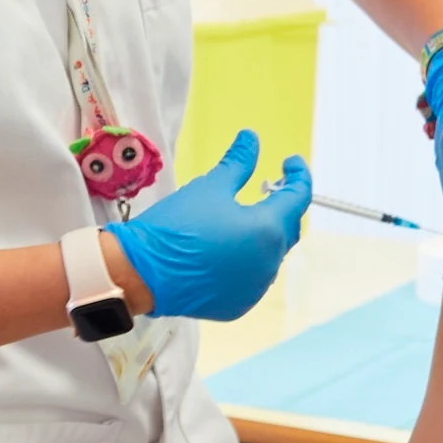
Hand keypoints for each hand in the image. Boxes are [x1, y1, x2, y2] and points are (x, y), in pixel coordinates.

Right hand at [105, 131, 308, 321]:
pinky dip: (247, 260)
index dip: (299, 175)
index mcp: (268, 229)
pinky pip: (253, 277)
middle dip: (283, 206)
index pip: (299, 197)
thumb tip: (251, 138)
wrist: (143, 274)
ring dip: (264, 235)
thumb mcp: (209, 187)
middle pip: (288, 227)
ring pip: (271, 254)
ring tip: (241, 220)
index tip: (289, 162)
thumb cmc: (177, 225)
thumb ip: (238, 162)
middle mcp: (270, 261)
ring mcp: (256, 287)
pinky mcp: (240, 304)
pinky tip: (226, 250)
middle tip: (266, 188)